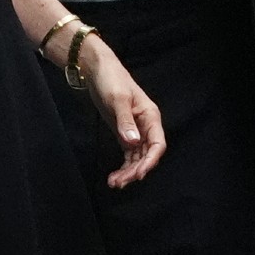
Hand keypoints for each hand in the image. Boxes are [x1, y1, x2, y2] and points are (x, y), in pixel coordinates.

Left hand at [78, 34, 166, 188]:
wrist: (97, 70)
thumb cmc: (111, 80)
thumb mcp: (118, 100)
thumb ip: (125, 122)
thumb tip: (133, 143)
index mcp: (150, 116)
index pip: (157, 144)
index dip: (150, 161)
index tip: (138, 175)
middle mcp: (146, 125)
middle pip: (147, 154)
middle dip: (136, 170)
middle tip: (120, 182)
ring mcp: (135, 130)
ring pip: (138, 157)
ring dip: (129, 171)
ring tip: (114, 183)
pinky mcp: (124, 132)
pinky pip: (129, 154)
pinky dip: (123, 166)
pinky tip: (114, 176)